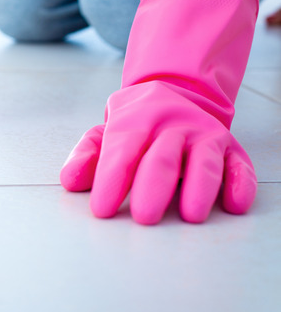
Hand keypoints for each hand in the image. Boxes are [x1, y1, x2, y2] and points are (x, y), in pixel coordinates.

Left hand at [60, 0, 258, 223]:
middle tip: (144, 218)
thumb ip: (86, 157)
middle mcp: (174, 127)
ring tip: (191, 216)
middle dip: (153, 189)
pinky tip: (235, 205)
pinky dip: (240, 185)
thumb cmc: (133, 126)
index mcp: (138, 122)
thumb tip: (71, 182)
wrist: (175, 93)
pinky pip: (239, 166)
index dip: (112, 181)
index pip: (122, 153)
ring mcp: (205, 137)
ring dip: (200, 188)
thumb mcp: (104, 133)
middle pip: (163, 159)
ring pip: (204, 162)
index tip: (102, 210)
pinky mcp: (232, 149)